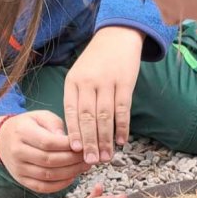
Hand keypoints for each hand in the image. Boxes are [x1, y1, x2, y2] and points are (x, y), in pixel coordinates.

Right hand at [0, 111, 90, 193]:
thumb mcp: (40, 116)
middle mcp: (18, 152)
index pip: (48, 143)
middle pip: (49, 160)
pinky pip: (43, 187)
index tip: (83, 145)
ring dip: (70, 173)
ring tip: (84, 167)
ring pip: (48, 175)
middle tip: (88, 157)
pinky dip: (60, 185)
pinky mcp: (21, 180)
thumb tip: (69, 140)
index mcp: (22, 133)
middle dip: (73, 160)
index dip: (68, 146)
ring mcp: (18, 168)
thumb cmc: (28, 125)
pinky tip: (72, 177)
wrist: (4, 138)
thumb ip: (55, 124)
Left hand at [64, 26, 142, 164]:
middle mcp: (88, 82)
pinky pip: (123, 109)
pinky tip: (121, 141)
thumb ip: (76, 99)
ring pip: (105, 116)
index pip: (70, 112)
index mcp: (73, 82)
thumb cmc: (96, 62)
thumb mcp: (79, 75)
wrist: (117, 36)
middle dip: (89, 142)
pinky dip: (122, 127)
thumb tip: (76, 132)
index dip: (74, 132)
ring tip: (106, 157)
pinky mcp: (126, 82)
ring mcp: (107, 82)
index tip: (75, 151)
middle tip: (91, 161)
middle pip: (88, 117)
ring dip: (105, 139)